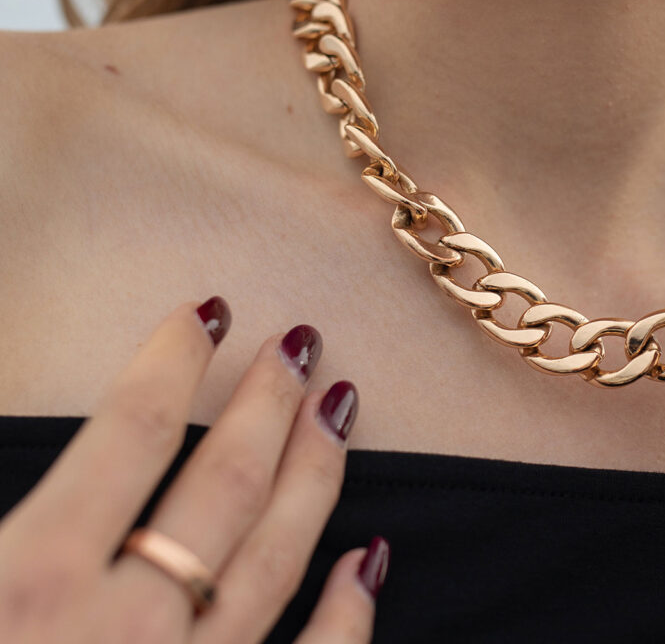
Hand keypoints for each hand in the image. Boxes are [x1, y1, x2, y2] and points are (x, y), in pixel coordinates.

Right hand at [0, 297, 385, 642]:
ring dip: (314, 475)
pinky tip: (369, 557)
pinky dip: (348, 616)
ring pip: (272, 561)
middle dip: (269, 402)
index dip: (174, 359)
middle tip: (301, 342)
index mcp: (33, 583)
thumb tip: (57, 450)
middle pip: (224, 484)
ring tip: (341, 404)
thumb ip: (12, 514)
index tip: (207, 312)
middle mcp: (123, 627)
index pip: (131, 432)